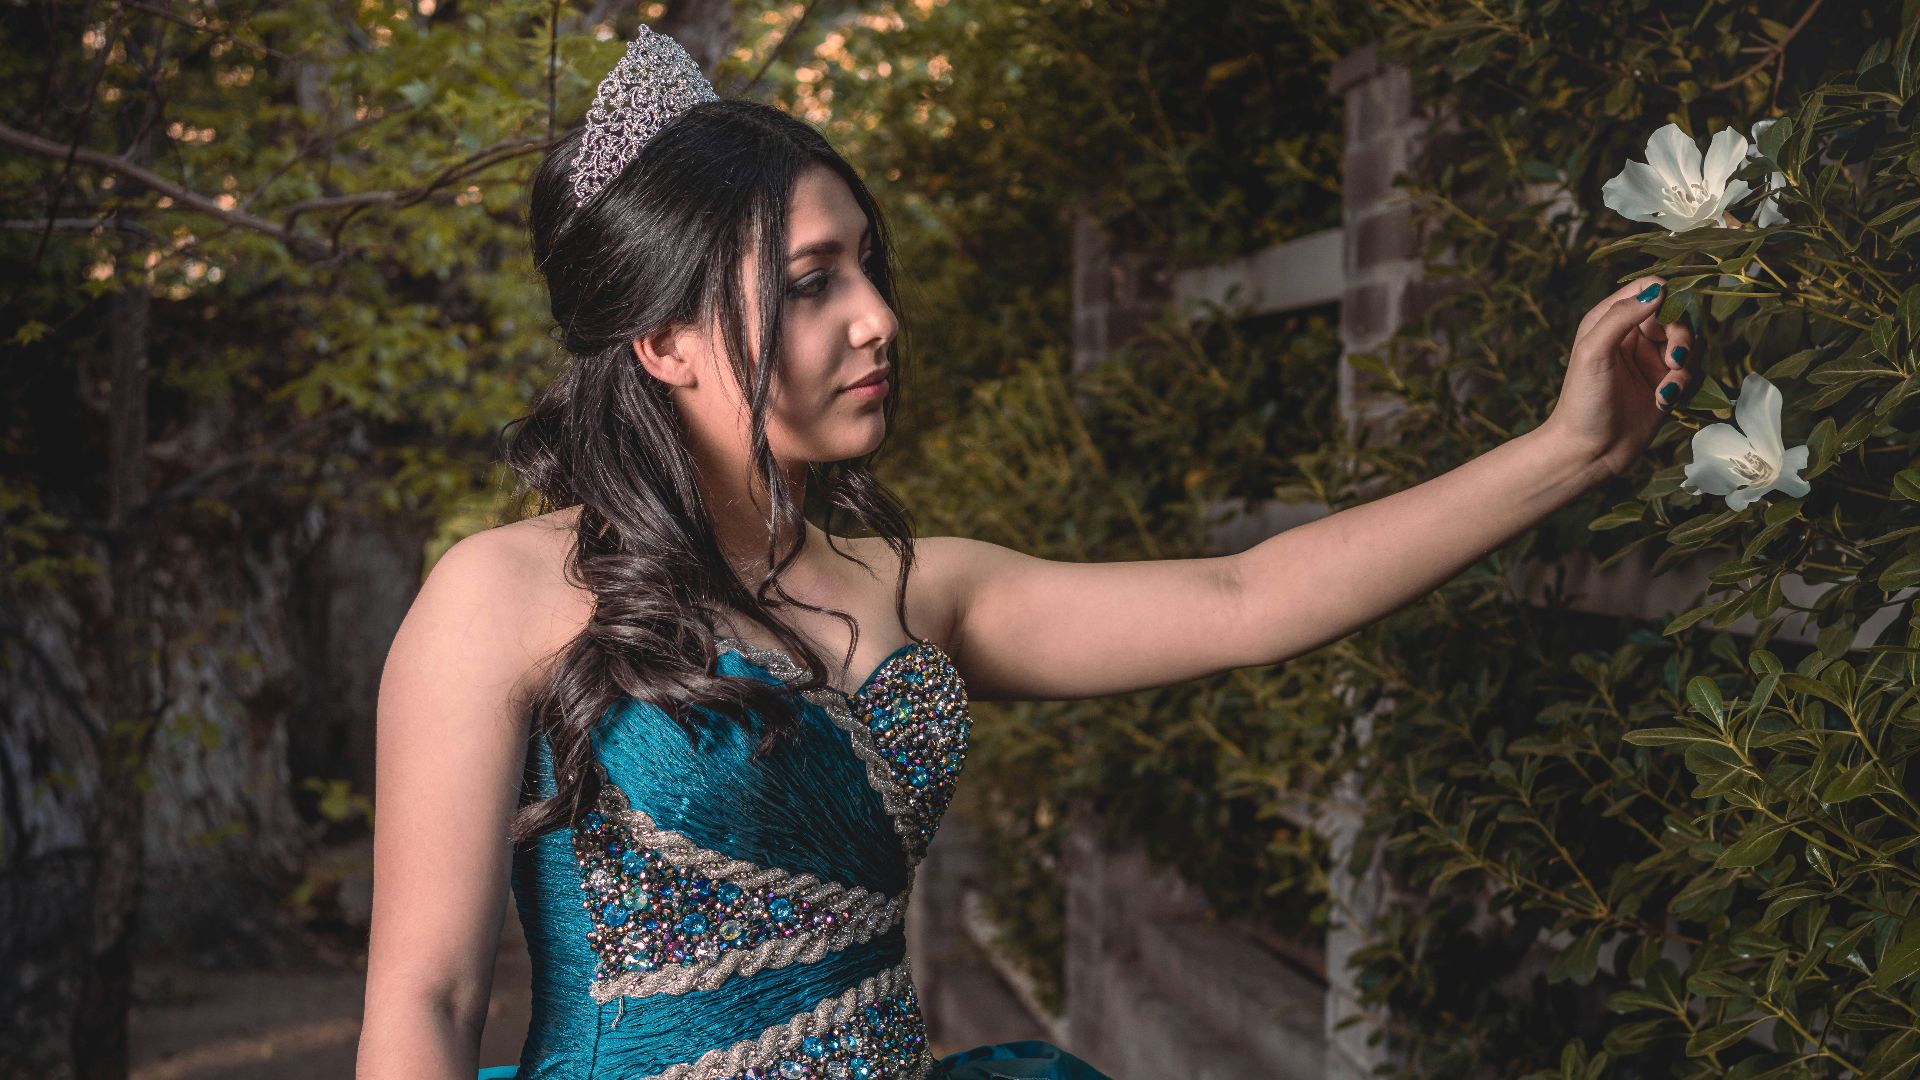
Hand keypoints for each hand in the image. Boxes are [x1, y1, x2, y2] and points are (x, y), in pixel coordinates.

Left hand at [1540, 275, 1697, 477]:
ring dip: (1684, 365)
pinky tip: (1662, 402)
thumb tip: (1657, 290)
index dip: (1668, 297)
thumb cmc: (1582, 402)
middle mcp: (1632, 335)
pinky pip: (1691, 371)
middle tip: (1673, 362)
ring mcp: (1651, 360)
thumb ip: (1620, 317)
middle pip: (1678, 316)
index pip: (1649, 289)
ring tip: (1665, 389)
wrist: (1589, 452)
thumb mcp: (1593, 353)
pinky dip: (1682, 385)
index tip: (1673, 316)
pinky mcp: (1665, 384)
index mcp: (1609, 320)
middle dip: (1682, 338)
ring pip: (1690, 344)